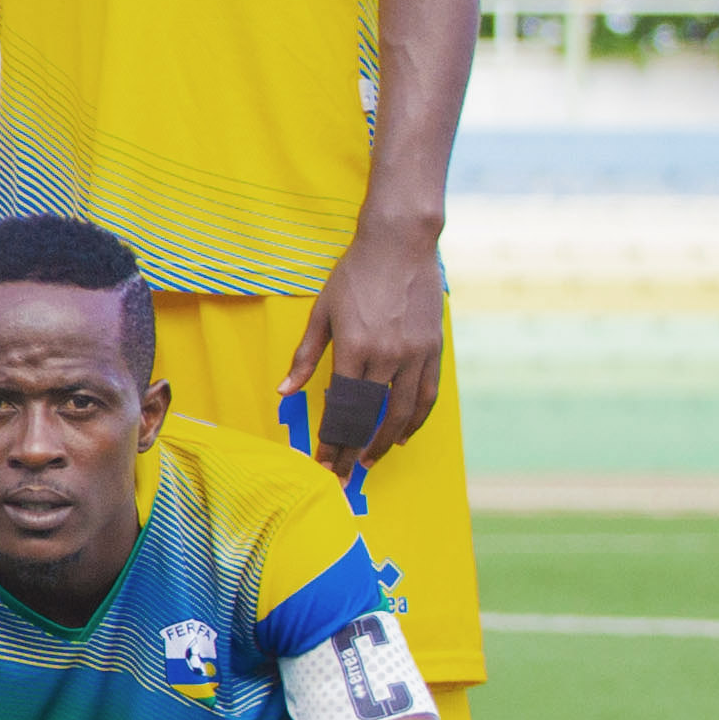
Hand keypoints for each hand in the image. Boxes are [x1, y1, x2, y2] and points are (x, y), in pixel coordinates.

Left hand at [286, 226, 444, 479]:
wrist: (400, 245)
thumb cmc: (354, 275)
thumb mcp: (321, 313)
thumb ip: (305, 356)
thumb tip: (284, 391)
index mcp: (355, 349)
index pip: (341, 408)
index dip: (332, 439)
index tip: (322, 461)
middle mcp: (388, 356)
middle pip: (370, 417)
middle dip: (354, 449)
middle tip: (343, 474)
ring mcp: (415, 354)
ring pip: (403, 412)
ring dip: (386, 440)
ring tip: (370, 459)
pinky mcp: (433, 349)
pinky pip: (427, 394)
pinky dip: (417, 418)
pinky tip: (404, 433)